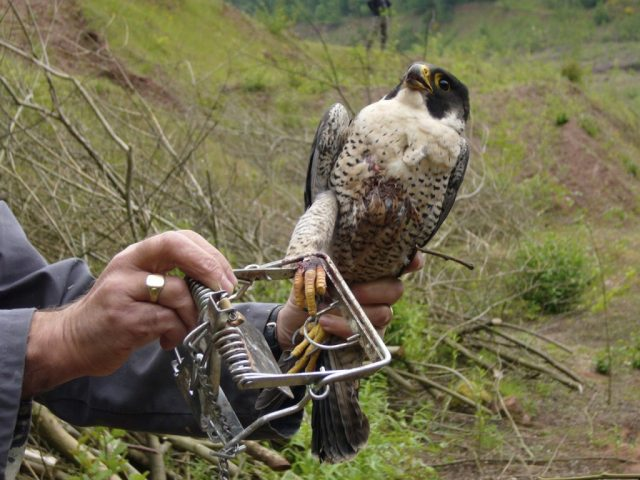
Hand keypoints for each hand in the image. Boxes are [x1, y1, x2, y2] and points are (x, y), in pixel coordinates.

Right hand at [23, 231, 235, 396]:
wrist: (71, 341)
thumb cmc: (115, 314)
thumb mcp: (141, 287)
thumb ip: (172, 279)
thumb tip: (217, 286)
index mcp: (137, 255)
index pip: (178, 238)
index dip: (208, 254)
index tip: (226, 277)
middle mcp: (128, 266)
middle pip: (176, 247)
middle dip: (208, 268)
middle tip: (223, 292)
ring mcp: (123, 290)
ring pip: (178, 291)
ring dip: (193, 314)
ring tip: (186, 328)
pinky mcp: (124, 319)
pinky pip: (168, 320)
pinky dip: (178, 333)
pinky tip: (167, 340)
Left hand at [275, 253, 423, 348]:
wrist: (293, 318)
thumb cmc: (307, 287)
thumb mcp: (311, 268)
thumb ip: (322, 257)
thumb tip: (321, 247)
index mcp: (369, 268)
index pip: (400, 261)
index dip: (411, 260)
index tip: (412, 261)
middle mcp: (378, 289)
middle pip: (396, 288)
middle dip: (376, 290)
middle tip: (352, 291)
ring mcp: (375, 314)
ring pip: (385, 313)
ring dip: (359, 310)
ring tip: (330, 308)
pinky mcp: (368, 336)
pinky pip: (369, 335)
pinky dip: (346, 328)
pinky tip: (327, 322)